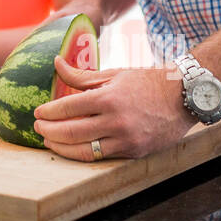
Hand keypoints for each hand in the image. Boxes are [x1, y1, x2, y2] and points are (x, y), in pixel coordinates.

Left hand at [31, 56, 194, 160]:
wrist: (183, 97)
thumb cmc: (146, 82)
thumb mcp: (113, 74)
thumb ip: (81, 75)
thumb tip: (56, 64)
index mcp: (109, 98)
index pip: (68, 108)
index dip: (48, 112)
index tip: (38, 113)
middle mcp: (117, 121)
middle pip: (71, 132)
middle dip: (49, 131)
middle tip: (38, 128)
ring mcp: (127, 140)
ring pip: (84, 151)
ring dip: (62, 148)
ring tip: (49, 141)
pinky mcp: (134, 153)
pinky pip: (102, 157)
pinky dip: (84, 153)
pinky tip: (72, 148)